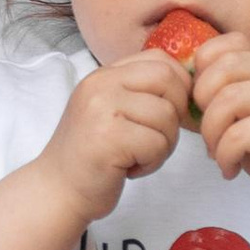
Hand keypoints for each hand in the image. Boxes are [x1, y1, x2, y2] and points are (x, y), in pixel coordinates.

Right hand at [40, 52, 192, 221]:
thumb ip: (140, 92)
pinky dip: (152, 163)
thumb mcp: (111, 111)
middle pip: (168, 80)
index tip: (170, 112)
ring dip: (163, 145)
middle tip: (157, 138)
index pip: (159, 59)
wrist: (57, 190)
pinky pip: (157, 144)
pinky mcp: (109, 138)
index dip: (179, 84)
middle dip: (176, 114)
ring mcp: (102, 109)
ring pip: (167, 116)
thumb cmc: (93, 155)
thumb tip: (192, 86)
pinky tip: (129, 169)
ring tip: (138, 157)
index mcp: (104, 75)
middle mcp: (101, 85)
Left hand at [186, 35, 249, 209]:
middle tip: (209, 132)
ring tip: (218, 153)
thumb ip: (219, 96)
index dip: (204, 67)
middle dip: (203, 103)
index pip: (229, 42)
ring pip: (228, 100)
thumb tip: (177, 88)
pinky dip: (225, 156)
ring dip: (212, 133)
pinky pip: (238, 135)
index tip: (202, 101)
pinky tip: (231, 168)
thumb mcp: (243, 116)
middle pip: (223, 68)